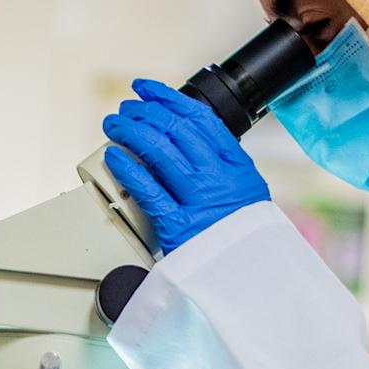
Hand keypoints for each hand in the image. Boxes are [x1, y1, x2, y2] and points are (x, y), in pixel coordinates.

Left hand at [102, 78, 270, 254]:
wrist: (255, 278)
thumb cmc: (244, 236)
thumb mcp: (247, 192)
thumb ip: (222, 166)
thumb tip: (188, 139)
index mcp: (237, 166)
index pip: (200, 118)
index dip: (168, 98)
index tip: (147, 90)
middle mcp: (219, 178)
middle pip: (176, 130)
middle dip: (144, 113)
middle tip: (125, 110)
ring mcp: (200, 201)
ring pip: (160, 152)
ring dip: (130, 132)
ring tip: (113, 125)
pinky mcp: (180, 227)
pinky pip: (148, 190)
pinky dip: (128, 168)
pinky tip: (114, 157)